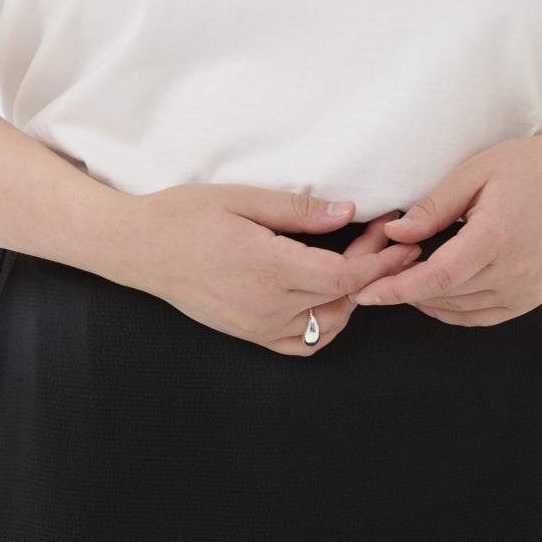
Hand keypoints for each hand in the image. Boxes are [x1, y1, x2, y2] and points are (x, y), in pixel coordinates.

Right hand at [126, 183, 423, 355]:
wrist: (140, 248)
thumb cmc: (185, 215)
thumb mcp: (243, 198)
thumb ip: (299, 210)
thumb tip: (348, 213)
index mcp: (269, 268)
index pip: (345, 275)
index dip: (380, 260)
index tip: (402, 239)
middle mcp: (267, 306)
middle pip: (343, 297)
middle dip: (375, 270)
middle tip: (388, 240)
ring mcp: (257, 326)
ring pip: (328, 325)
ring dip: (354, 297)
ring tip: (362, 263)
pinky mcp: (249, 335)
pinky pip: (302, 343)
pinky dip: (326, 325)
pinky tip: (330, 298)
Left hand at [351, 136, 541, 324]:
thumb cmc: (526, 169)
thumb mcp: (474, 173)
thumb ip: (433, 208)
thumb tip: (393, 233)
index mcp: (497, 236)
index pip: (438, 276)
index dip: (398, 289)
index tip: (367, 293)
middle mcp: (514, 272)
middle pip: (446, 295)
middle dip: (406, 289)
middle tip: (380, 272)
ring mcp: (526, 291)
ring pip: (461, 310)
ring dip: (428, 299)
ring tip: (406, 277)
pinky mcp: (531, 299)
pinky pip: (482, 316)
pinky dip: (453, 309)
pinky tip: (436, 292)